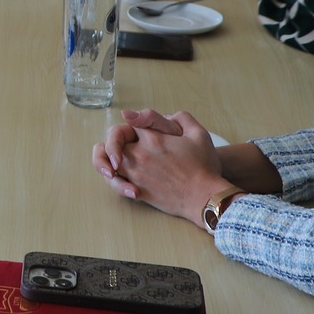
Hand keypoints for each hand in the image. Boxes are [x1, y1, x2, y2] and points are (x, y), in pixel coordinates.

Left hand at [91, 109, 226, 223]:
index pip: (130, 123)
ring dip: (108, 161)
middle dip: (114, 141)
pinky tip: (123, 182)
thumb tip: (168, 115)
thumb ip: (182, 118)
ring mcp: (136, 174)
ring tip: (114, 164)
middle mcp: (140, 155)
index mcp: (153, 139)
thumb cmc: (204, 167)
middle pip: (113, 140)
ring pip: (108, 164)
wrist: (205, 197)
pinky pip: (116, 185)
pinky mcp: (138, 191)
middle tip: (120, 145)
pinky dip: (116, 182)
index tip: (134, 124)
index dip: (133, 122)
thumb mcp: (199, 134)